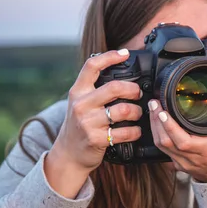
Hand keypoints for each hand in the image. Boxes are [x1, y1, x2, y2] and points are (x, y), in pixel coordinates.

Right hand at [46, 49, 142, 196]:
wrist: (68, 154)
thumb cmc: (80, 125)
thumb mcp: (81, 102)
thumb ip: (95, 89)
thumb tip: (122, 75)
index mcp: (78, 91)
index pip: (92, 66)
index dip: (110, 56)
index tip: (124, 53)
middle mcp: (81, 105)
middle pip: (114, 87)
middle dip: (133, 90)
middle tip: (138, 94)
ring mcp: (88, 122)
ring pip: (124, 110)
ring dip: (137, 112)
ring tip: (138, 114)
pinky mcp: (96, 139)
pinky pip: (125, 132)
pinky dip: (135, 131)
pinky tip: (135, 131)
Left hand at [148, 81, 206, 182]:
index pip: (181, 140)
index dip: (169, 126)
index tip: (162, 110)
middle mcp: (192, 158)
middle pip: (165, 142)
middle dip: (156, 122)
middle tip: (154, 103)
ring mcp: (184, 163)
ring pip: (162, 147)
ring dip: (155, 128)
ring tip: (154, 110)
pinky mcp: (180, 165)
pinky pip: (164, 151)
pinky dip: (159, 136)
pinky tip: (158, 125)